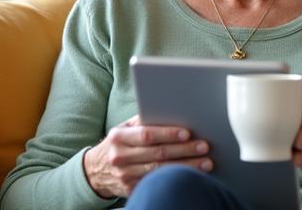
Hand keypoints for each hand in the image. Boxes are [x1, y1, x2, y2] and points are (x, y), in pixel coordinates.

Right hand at [83, 115, 212, 197]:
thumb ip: (143, 121)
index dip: (168, 134)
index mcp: (119, 137)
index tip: (187, 133)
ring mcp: (125, 176)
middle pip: (158, 154)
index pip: (147, 135)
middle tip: (204, 147)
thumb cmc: (118, 143)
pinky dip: (175, 179)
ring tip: (205, 162)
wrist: (95, 170)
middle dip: (184, 150)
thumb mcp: (124, 129)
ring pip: (161, 171)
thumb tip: (170, 112)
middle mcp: (120, 157)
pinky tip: (191, 176)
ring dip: (186, 167)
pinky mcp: (131, 190)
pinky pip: (157, 184)